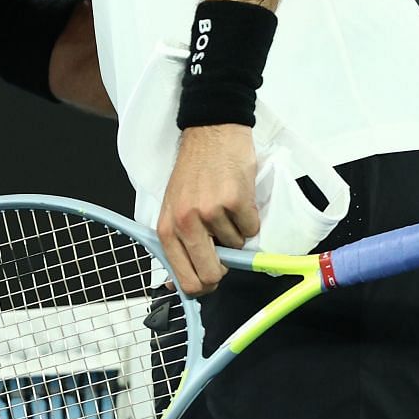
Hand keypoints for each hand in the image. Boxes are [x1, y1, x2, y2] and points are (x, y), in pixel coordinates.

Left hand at [157, 125, 260, 295]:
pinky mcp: (235, 201)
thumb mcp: (173, 208)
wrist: (210, 132)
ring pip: (236, 247)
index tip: (211, 280)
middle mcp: (185, 223)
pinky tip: (237, 196)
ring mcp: (210, 212)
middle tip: (227, 248)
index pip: (184, 280)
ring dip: (236, 231)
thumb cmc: (193, 171)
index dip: (202, 287)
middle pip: (212, 274)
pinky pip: (252, 228)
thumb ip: (176, 245)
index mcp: (166, 229)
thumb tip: (175, 286)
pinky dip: (249, 217)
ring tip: (225, 205)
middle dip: (225, 268)